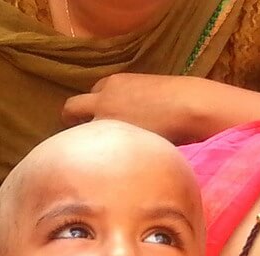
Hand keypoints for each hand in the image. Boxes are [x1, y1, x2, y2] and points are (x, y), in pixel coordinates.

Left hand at [63, 73, 259, 143]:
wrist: (189, 107)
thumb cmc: (180, 100)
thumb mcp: (149, 90)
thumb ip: (131, 101)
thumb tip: (131, 117)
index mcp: (114, 82)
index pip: (90, 95)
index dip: (92, 108)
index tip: (96, 119)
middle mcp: (102, 99)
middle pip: (70, 109)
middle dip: (71, 121)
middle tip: (76, 138)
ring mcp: (104, 120)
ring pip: (77, 133)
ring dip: (80, 142)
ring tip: (88, 158)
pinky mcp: (112, 141)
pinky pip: (94, 153)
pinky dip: (96, 158)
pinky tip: (102, 169)